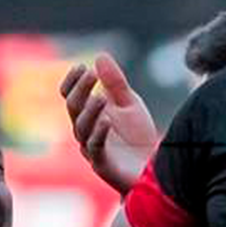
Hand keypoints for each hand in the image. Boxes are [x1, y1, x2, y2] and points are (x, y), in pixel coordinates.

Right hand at [59, 53, 159, 194]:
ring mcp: (92, 150)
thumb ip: (115, 83)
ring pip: (82, 128)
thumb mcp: (129, 104)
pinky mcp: (103, 165)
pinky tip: (107, 120)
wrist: (154, 170)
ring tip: (100, 96)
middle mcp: (85, 133)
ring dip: (89, 111)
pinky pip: (95, 148)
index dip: (72, 82)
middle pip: (73, 109)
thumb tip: (100, 56)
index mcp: (89, 117)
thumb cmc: (138, 138)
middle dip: (80, 90)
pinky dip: (99, 133)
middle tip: (90, 74)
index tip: (81, 65)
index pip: (70, 97)